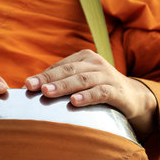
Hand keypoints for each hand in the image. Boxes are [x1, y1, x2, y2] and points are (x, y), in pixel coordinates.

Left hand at [25, 49, 156, 135]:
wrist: (133, 97)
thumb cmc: (99, 88)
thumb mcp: (81, 81)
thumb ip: (61, 82)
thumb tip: (31, 89)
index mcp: (83, 58)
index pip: (59, 66)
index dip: (43, 76)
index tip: (27, 85)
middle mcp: (95, 63)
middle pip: (68, 71)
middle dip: (48, 79)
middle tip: (32, 86)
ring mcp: (106, 75)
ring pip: (82, 80)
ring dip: (63, 86)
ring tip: (47, 92)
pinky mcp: (116, 91)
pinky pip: (100, 92)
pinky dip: (87, 96)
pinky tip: (74, 101)